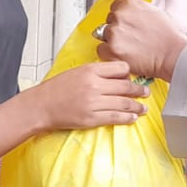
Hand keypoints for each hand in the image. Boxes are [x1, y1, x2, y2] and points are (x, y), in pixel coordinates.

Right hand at [30, 60, 148, 131]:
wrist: (41, 106)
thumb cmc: (56, 89)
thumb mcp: (76, 72)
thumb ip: (96, 72)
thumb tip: (116, 76)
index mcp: (90, 70)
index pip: (120, 68)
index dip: (129, 74)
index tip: (132, 78)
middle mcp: (94, 85)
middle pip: (126, 86)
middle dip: (139, 90)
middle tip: (146, 92)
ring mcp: (94, 103)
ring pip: (124, 103)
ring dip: (137, 105)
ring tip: (144, 107)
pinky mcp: (92, 118)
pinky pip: (116, 117)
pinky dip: (128, 117)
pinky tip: (133, 117)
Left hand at [97, 0, 186, 81]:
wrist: (174, 55)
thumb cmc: (169, 36)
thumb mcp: (155, 11)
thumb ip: (137, 11)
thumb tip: (129, 14)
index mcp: (129, 3)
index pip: (115, 6)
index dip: (121, 17)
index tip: (126, 24)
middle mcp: (120, 15)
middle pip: (109, 21)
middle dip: (118, 29)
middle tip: (131, 38)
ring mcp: (114, 32)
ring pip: (104, 35)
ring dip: (113, 41)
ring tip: (130, 47)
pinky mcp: (112, 49)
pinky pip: (101, 50)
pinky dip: (109, 54)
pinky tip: (124, 54)